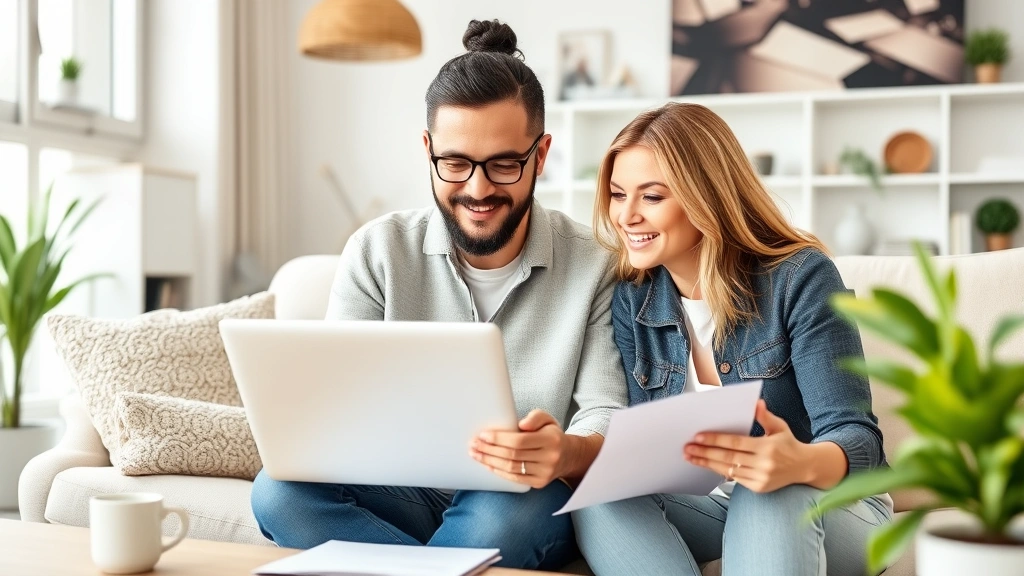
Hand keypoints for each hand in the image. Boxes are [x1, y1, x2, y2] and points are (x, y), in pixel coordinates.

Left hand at [469, 409, 564, 488]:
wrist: (568, 456)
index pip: (519, 440)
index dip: (499, 439)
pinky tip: (487, 465)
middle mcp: (549, 458)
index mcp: (551, 439)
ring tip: (475, 454)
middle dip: (489, 450)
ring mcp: (545, 473)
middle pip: (513, 455)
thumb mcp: (547, 419)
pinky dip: (499, 472)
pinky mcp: (540, 483)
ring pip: (511, 468)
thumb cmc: (551, 434)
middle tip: (473, 444)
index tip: (482, 435)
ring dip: (489, 461)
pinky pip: (515, 478)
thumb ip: (535, 417)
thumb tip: (521, 424)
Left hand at [683, 400, 809, 492]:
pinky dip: (720, 471)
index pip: (735, 443)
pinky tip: (707, 465)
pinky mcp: (759, 488)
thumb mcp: (779, 426)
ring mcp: (761, 478)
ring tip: (691, 457)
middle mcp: (764, 464)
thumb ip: (765, 416)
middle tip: (687, 448)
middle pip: (728, 457)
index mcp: (767, 447)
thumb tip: (756, 402)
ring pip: (728, 470)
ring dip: (707, 463)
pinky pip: (735, 479)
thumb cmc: (788, 443)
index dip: (715, 440)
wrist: (805, 467)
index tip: (698, 436)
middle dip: (705, 452)